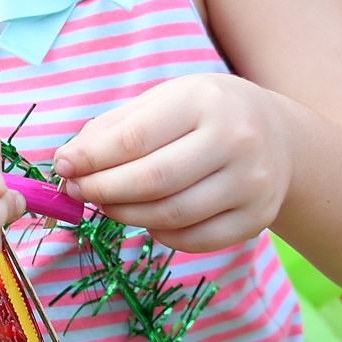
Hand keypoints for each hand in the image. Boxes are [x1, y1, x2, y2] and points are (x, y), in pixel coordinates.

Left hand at [52, 74, 290, 251]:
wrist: (279, 134)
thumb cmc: (204, 114)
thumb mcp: (162, 101)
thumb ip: (113, 128)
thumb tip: (68, 161)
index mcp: (203, 102)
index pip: (134, 139)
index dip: (91, 159)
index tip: (63, 167)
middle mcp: (235, 141)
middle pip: (152, 181)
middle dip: (102, 190)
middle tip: (76, 191)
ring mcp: (252, 183)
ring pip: (172, 214)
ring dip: (125, 215)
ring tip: (105, 204)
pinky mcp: (259, 218)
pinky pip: (197, 240)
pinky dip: (161, 235)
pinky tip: (146, 220)